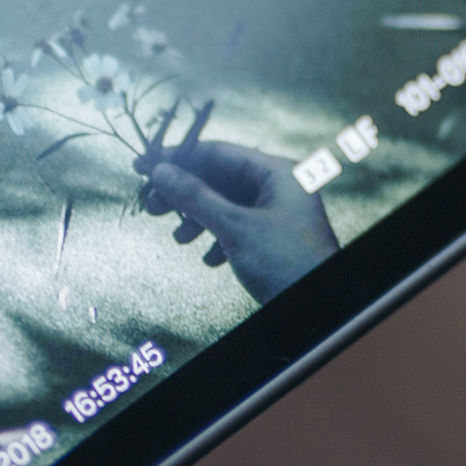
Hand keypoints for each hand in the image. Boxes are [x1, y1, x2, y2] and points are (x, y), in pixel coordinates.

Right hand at [137, 139, 339, 304]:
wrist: (320, 312)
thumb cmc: (289, 265)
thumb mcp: (236, 227)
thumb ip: (196, 197)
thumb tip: (161, 172)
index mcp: (278, 173)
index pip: (219, 153)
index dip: (179, 158)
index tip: (145, 164)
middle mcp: (280, 188)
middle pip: (219, 179)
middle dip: (184, 194)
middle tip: (150, 204)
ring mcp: (278, 215)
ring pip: (226, 206)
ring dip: (198, 220)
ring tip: (179, 238)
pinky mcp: (274, 240)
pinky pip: (236, 229)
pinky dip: (217, 240)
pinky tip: (208, 258)